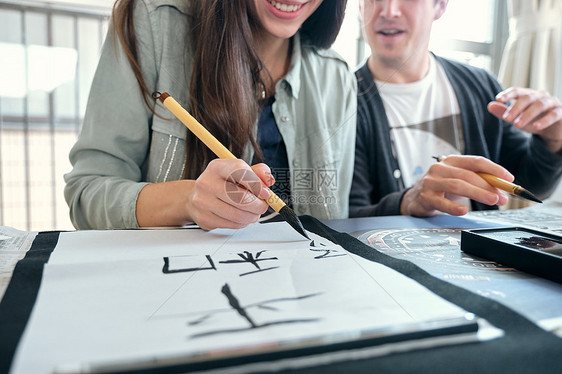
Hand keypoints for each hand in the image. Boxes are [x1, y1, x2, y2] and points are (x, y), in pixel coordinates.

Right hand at [136, 160, 274, 229]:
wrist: (196, 197)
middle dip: (258, 205)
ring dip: (253, 216)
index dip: (257, 184)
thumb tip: (268, 180)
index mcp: (217, 167)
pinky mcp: (204, 218)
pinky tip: (242, 217)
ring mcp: (203, 202)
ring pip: (238, 215)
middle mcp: (207, 183)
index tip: (266, 193)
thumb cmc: (222, 183)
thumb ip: (257, 172)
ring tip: (254, 213)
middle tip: (263, 206)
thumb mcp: (239, 172)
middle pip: (241, 198)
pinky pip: (232, 224)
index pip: (240, 171)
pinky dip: (243, 223)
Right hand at [400, 155, 512, 216]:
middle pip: (468, 175)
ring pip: (457, 185)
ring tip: (492, 200)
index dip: (494, 169)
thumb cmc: (441, 189)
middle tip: (502, 197)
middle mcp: (439, 168)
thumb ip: (478, 183)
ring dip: (477, 193)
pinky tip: (464, 210)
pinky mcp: (425, 197)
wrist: (415, 199)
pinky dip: (454, 207)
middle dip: (488, 186)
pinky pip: (441, 202)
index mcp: (451, 161)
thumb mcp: (459, 181)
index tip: (509, 179)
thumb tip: (502, 192)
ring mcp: (430, 182)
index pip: (475, 161)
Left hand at [488, 87, 561, 152]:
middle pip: (527, 98)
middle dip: (516, 108)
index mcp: (529, 95)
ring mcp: (552, 103)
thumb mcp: (517, 118)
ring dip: (527, 114)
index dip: (508, 94)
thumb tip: (490, 105)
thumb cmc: (533, 121)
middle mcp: (541, 96)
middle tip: (506, 119)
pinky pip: (554, 114)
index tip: (498, 99)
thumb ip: (504, 112)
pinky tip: (536, 127)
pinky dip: (544, 120)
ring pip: (540, 105)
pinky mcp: (561, 112)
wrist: (552, 130)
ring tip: (517, 125)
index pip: (518, 91)